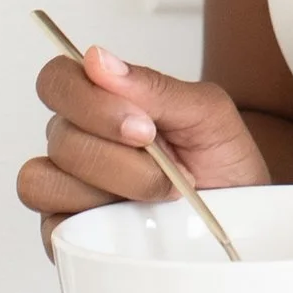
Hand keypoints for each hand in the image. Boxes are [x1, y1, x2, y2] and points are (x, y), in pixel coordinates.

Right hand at [18, 44, 269, 244]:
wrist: (244, 215)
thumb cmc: (222, 160)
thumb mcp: (207, 114)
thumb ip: (153, 86)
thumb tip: (98, 59)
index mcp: (100, 101)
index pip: (57, 81)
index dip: (91, 102)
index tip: (143, 126)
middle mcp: (77, 140)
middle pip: (61, 138)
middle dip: (124, 158)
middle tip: (171, 168)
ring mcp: (69, 187)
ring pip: (49, 181)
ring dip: (115, 191)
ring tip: (161, 197)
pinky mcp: (66, 232)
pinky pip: (51, 226)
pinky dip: (93, 224)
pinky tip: (132, 221)